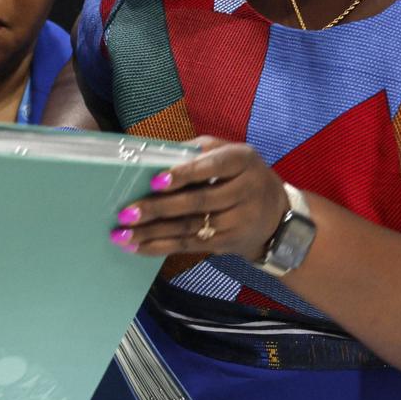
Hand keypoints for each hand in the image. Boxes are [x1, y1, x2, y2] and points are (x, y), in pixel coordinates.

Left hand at [108, 137, 291, 260]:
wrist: (278, 217)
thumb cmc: (240, 175)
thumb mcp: (227, 153)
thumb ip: (195, 152)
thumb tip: (153, 154)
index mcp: (243, 160)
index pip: (213, 166)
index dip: (185, 174)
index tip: (156, 181)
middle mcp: (245, 190)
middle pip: (198, 202)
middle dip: (158, 209)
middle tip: (126, 213)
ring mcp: (239, 221)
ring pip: (190, 227)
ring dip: (153, 233)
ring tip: (122, 234)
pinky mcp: (229, 243)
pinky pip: (191, 245)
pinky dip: (162, 247)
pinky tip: (138, 247)